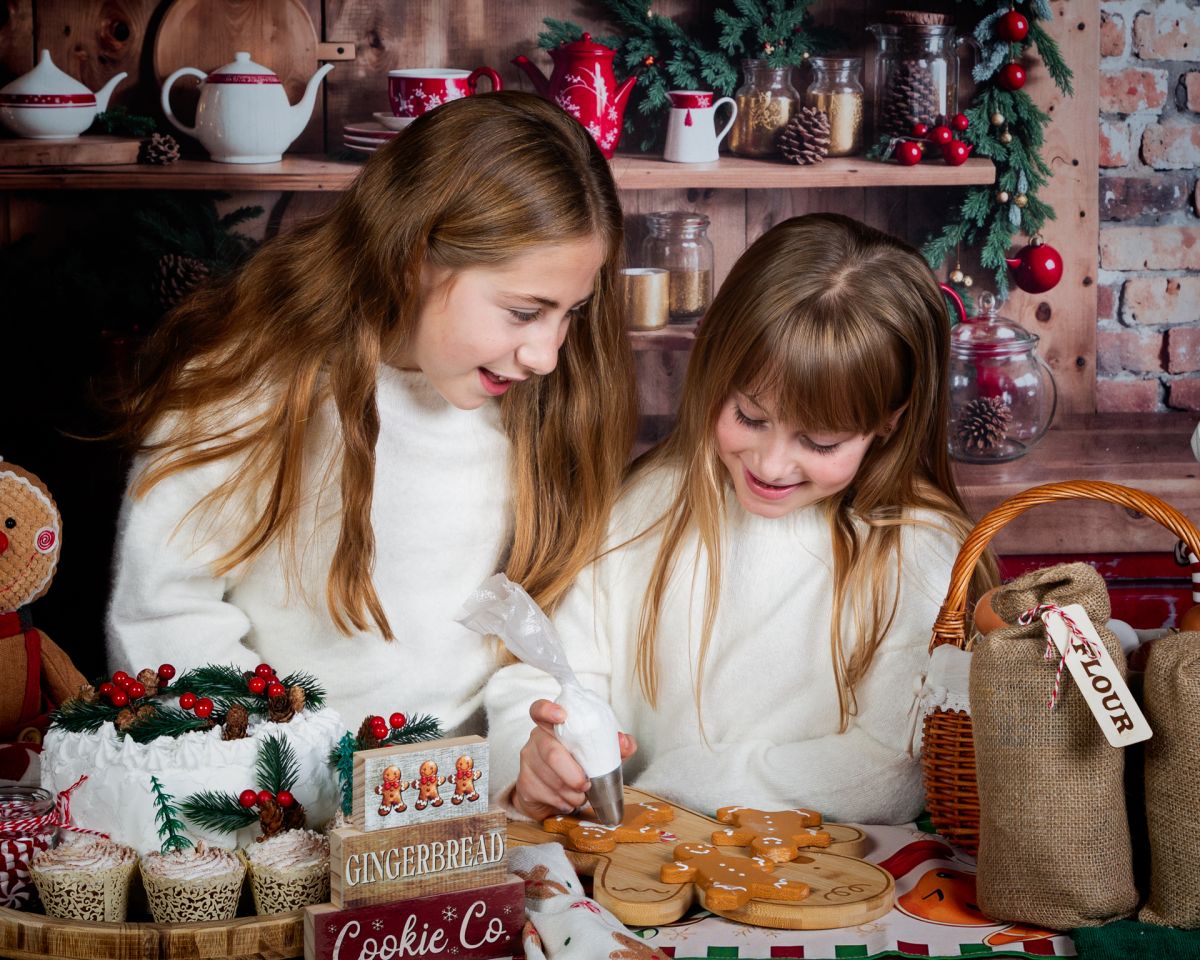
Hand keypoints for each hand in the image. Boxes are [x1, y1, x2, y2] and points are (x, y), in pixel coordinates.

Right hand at [511, 699, 637, 821]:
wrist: (554, 794)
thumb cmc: (578, 765)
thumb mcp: (598, 752)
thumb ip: (613, 745)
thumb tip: (625, 743)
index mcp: (552, 725)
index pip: (540, 709)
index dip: (547, 709)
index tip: (561, 715)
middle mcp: (536, 739)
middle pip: (551, 752)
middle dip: (572, 773)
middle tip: (586, 785)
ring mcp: (528, 761)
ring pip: (549, 777)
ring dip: (571, 792)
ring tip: (580, 796)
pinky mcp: (524, 783)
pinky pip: (544, 793)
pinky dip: (562, 802)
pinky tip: (567, 801)